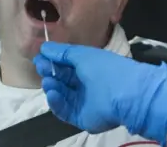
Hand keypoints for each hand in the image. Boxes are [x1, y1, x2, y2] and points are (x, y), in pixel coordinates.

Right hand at [34, 42, 166, 143]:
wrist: (126, 94)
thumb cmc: (106, 69)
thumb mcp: (83, 55)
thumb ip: (62, 53)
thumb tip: (44, 48)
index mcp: (90, 68)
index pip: (67, 65)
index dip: (53, 60)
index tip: (40, 56)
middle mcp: (87, 85)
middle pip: (62, 80)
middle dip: (50, 72)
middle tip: (40, 67)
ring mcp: (84, 102)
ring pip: (62, 96)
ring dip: (52, 87)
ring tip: (48, 81)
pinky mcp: (82, 117)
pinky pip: (65, 111)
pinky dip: (57, 102)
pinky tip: (53, 93)